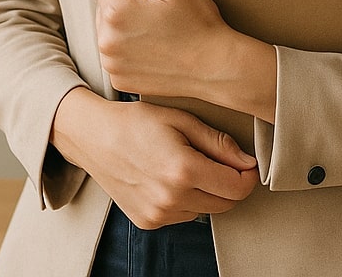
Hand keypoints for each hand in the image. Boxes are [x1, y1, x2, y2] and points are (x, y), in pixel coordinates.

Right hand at [51, 87, 256, 228]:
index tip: (246, 165)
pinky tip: (168, 179)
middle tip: (217, 162)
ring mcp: (159, 213)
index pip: (237, 187)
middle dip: (229, 184)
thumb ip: (218, 142)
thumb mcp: (181, 120)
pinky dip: (185, 200)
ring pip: (205, 210)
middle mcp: (172, 198)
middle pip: (225, 204)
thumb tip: (248, 161)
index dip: (248, 176)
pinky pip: (183, 215)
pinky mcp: (149, 221)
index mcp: (183, 170)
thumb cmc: (136, 122)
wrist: (93, 137)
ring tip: (185, 166)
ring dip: (206, 193)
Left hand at [93, 0, 278, 120]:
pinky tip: (152, 48)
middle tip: (157, 13)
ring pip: (108, 29)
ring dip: (125, 25)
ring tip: (157, 31)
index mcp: (116, 13)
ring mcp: (112, 64)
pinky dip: (128, 48)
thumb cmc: (199, 26)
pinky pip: (115, 52)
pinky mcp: (119, 79)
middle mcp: (108, 42)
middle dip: (125, 3)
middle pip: (104, 4)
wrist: (216, 67)